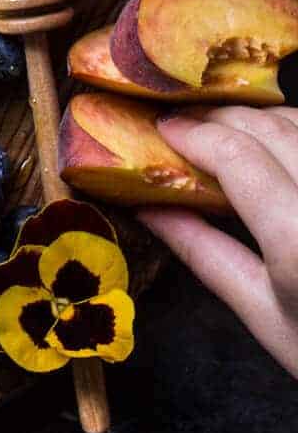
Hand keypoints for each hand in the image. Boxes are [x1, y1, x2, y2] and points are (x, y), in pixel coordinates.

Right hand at [141, 108, 297, 377]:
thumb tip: (149, 208)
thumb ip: (207, 255)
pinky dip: (294, 132)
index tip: (162, 129)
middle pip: (271, 127)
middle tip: (185, 125)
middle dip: (220, 117)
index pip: (237, 155)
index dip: (193, 132)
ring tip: (228, 132)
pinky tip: (278, 147)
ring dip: (260, 118)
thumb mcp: (266, 316)